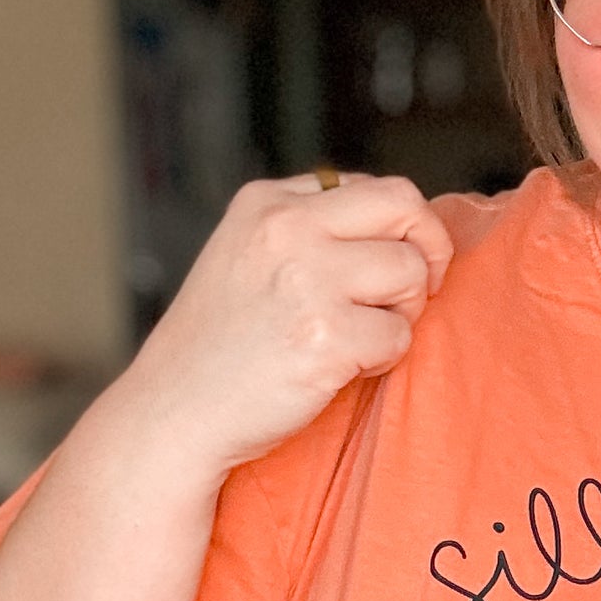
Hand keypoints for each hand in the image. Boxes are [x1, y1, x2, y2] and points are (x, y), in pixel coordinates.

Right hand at [114, 171, 452, 476]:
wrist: (173, 412)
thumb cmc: (217, 346)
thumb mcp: (245, 254)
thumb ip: (309, 229)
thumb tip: (400, 224)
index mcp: (267, 202)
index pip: (375, 188)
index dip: (400, 230)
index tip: (386, 266)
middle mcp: (287, 228)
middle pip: (406, 208)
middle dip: (427, 252)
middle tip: (411, 294)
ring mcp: (307, 280)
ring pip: (411, 273)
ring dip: (402, 312)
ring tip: (359, 337)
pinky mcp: (326, 337)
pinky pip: (400, 335)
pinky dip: (383, 358)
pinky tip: (340, 368)